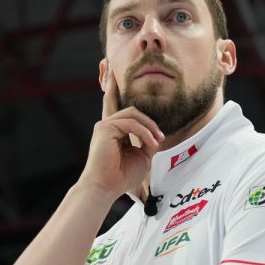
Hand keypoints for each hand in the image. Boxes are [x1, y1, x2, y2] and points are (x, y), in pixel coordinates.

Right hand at [77, 71, 164, 199]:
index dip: (118, 91)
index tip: (119, 76)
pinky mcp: (104, 128)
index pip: (120, 108)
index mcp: (114, 131)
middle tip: (159, 136)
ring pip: (134, 114)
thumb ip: (147, 142)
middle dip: (142, 109)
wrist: (106, 187)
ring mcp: (105, 125)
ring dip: (150, 128)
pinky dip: (144, 132)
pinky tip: (151, 143)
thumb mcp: (142, 157)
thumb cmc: (122, 176)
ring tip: (157, 143)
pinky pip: (131, 123)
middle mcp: (107, 125)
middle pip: (129, 107)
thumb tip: (156, 134)